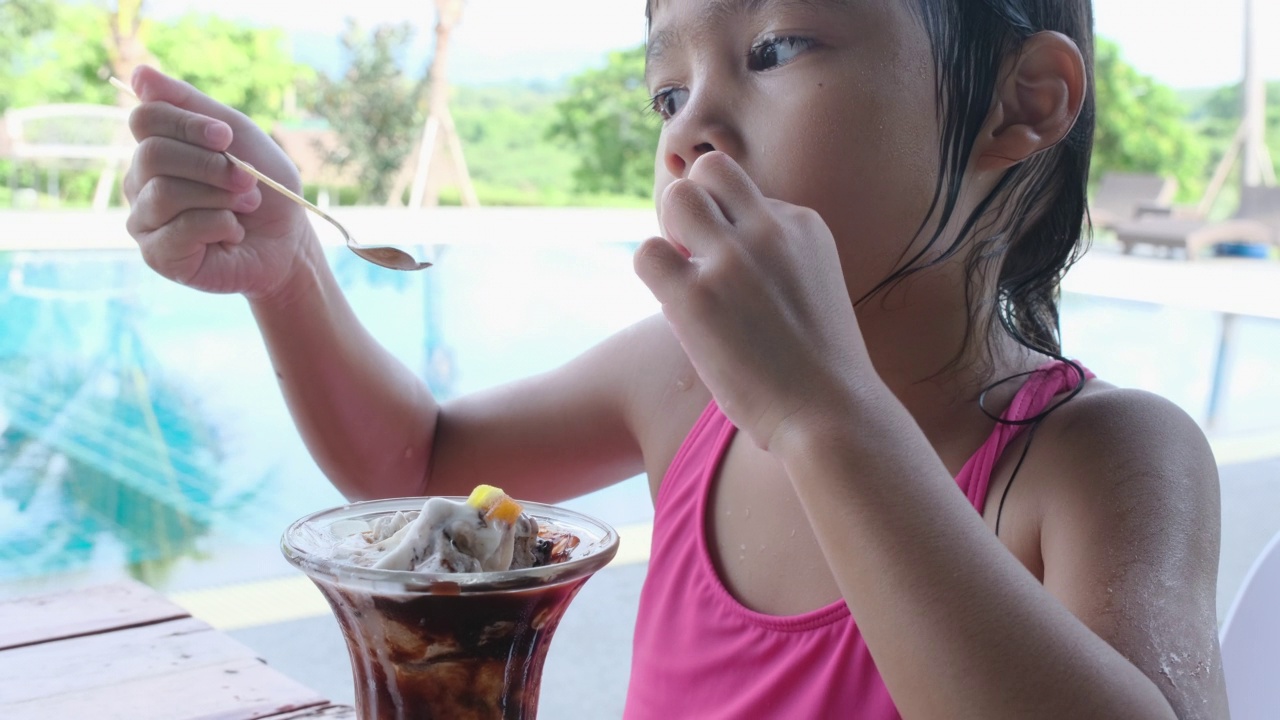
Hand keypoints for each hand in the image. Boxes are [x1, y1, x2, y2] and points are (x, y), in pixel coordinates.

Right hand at [122, 65, 317, 298]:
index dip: (188, 123)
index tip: (227, 137)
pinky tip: (232, 233)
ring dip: (221, 196)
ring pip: (165, 192)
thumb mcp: (238, 136)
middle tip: (248, 179)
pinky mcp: (157, 255)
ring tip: (246, 206)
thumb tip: (138, 73)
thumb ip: (189, 104)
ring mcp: (144, 221)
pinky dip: (221, 226)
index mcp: (155, 148)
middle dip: (211, 165)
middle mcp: (140, 182)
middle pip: (152, 154)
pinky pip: (181, 229)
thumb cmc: (263, 187)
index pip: (145, 119)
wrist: (288, 242)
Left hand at [634, 152, 872, 451]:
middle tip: (696, 256)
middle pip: (709, 171)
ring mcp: (732, 260)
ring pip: (675, 197)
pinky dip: (653, 276)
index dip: (729, 227)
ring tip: (684, 278)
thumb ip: (775, 261)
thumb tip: (719, 255)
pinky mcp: (697, 297)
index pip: (744, 193)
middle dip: (695, 205)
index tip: (737, 271)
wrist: (831, 414)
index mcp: (803, 224)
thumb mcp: (812, 288)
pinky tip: (678, 310)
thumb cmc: (820, 368)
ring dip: (669, 232)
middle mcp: (769, 229)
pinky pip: (646, 254)